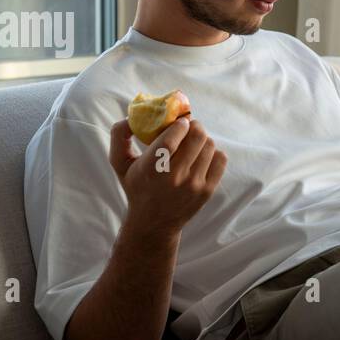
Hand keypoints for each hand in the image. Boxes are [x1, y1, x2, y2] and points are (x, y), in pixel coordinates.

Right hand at [109, 116, 227, 239]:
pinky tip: (201, 156)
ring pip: (209, 146)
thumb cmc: (136, 187)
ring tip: (192, 143)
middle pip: (197, 137)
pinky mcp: (208, 190)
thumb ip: (119, 136)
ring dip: (202, 139)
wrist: (154, 222)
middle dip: (194, 126)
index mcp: (152, 169)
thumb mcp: (120, 164)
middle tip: (188, 128)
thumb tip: (130, 117)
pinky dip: (212, 153)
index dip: (180, 125)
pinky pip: (220, 159)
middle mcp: (175, 177)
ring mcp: (194, 185)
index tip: (180, 122)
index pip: (171, 139)